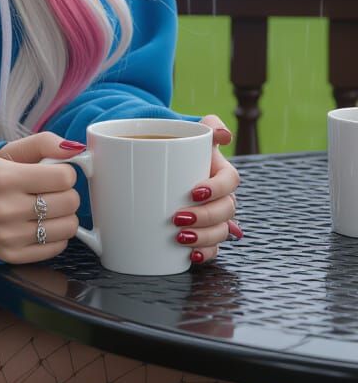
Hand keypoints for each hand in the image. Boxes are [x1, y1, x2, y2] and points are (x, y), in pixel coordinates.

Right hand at [0, 133, 81, 263]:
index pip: (64, 178)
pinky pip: (57, 247)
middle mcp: (5, 209)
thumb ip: (44, 143)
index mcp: (5, 178)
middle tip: (49, 191)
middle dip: (66, 194)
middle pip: (70, 202)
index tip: (53, 174)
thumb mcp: (9, 152)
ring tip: (45, 209)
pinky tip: (38, 225)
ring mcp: (8, 236)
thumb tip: (76, 149)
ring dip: (64, 216)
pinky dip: (55, 236)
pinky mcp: (11, 255)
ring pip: (68, 227)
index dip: (64, 173)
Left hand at [172, 115, 241, 264]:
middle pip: (226, 210)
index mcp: (219, 171)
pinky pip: (213, 248)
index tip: (194, 191)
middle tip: (179, 217)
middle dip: (206, 217)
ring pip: (221, 232)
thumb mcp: (187, 131)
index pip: (230, 181)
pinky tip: (192, 256)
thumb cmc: (172, 145)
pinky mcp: (201, 232)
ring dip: (205, 238)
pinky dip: (205, 253)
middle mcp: (219, 195)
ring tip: (180, 238)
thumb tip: (224, 135)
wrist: (152, 159)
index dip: (217, 188)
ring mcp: (212, 216)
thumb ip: (208, 125)